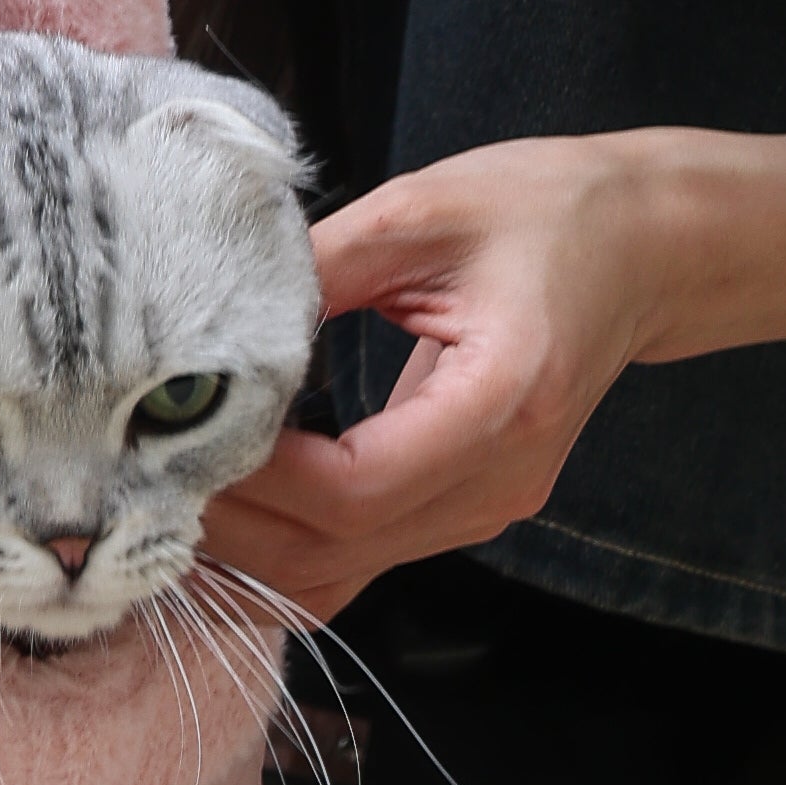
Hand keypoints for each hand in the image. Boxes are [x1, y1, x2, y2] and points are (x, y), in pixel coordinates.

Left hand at [201, 133, 680, 626]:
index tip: (182, 427)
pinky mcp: (466, 505)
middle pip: (340, 550)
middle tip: (141, 464)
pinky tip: (227, 498)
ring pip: (343, 575)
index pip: (358, 489)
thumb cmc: (543, 211)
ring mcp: (486, 506)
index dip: (258, 476)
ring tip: (168, 483)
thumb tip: (206, 315)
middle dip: (231, 520)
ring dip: (249, 548)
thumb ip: (316, 268)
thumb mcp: (422, 208)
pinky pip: (360, 558)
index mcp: (502, 403)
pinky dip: (286, 548)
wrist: (644, 247)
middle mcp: (499, 480)